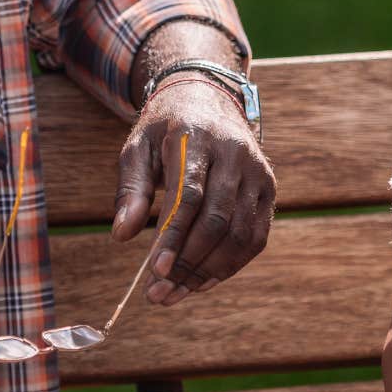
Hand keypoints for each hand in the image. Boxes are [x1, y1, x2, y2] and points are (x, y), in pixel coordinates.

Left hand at [114, 79, 276, 304]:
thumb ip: (130, 190)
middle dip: (188, 263)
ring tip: (175, 293)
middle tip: (159, 293)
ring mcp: (257, 172)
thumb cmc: (165, 129)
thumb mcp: (138, 147)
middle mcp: (235, 153)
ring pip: (240, 234)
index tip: (155, 271)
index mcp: (197, 137)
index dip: (173, 237)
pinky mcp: (268, 188)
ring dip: (208, 272)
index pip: (189, 196)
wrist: (209, 98)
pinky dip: (230, 266)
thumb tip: (122, 236)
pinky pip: (255, 237)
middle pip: (217, 220)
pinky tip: (203, 282)